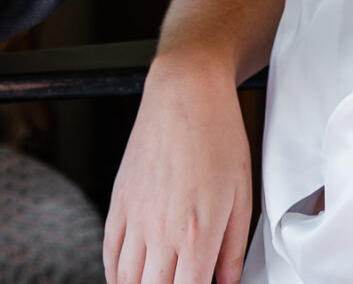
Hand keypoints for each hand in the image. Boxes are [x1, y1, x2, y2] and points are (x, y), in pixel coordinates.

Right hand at [105, 56, 251, 283]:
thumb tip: (228, 283)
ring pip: (126, 280)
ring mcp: (136, 216)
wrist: (185, 89)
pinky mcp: (119, 199)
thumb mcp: (242, 195)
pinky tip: (127, 277)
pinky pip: (109, 252)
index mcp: (197, 233)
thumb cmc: (218, 134)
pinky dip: (115, 274)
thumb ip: (234, 250)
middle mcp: (161, 231)